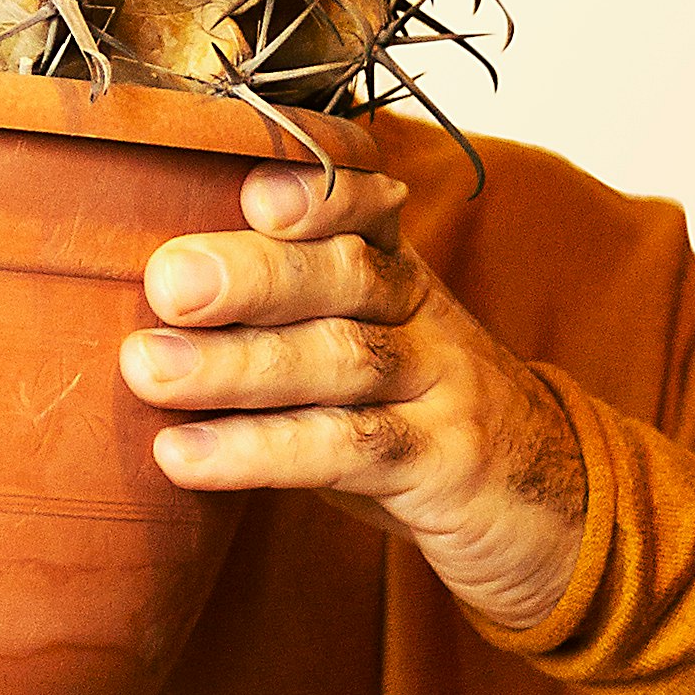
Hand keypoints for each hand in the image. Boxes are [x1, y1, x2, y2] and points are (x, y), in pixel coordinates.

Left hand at [118, 163, 589, 631]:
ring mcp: (444, 386)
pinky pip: (351, 450)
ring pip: (343, 358)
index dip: (315, 183)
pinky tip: (185, 456)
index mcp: (397, 271)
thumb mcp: (364, 355)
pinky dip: (262, 450)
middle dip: (252, 270)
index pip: (366, 200)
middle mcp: (425, 313)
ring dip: (236, 363)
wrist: (562, 512)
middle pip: (347, 272)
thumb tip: (132, 300)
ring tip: (145, 368)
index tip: (246, 182)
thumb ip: (278, 320)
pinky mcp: (449, 466)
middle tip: (165, 280)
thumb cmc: (419, 422)